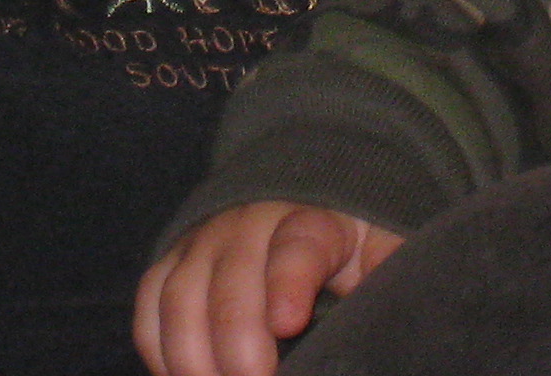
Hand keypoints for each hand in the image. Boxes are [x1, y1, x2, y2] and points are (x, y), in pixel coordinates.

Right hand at [136, 200, 401, 375]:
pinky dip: (158, 349)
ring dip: (191, 355)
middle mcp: (247, 224)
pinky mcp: (171, 265)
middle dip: (236, 339)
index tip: (288, 321)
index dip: (288, 282)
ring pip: (179, 296)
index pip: (296, 246)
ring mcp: (203, 243)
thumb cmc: (345, 242)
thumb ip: (388, 271)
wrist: (296, 196)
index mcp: (311, 219)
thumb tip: (401, 304)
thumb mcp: (380, 246)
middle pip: (230, 280)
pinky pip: (150, 306)